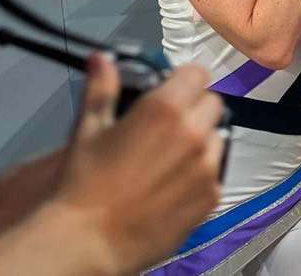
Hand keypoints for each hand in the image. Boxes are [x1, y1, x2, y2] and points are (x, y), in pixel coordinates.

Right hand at [46, 56, 224, 274]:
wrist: (86, 240)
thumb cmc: (82, 184)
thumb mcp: (88, 129)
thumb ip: (101, 89)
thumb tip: (101, 59)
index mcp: (165, 108)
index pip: (197, 75)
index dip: (184, 81)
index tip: (171, 91)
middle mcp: (193, 133)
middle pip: (212, 104)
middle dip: (194, 108)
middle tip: (167, 127)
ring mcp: (206, 166)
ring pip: (217, 138)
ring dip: (200, 141)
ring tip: (168, 159)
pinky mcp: (211, 196)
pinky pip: (216, 173)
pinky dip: (201, 174)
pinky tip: (173, 185)